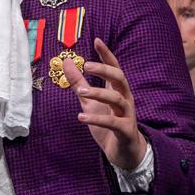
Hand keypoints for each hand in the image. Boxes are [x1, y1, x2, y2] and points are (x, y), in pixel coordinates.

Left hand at [62, 37, 146, 171]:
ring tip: (82, 91)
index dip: (106, 54)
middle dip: (104, 70)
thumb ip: (79, 83)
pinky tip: (81, 117)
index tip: (97, 40)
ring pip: (117, 99)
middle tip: (87, 66)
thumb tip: (67, 63)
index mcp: (117, 90)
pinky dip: (97, 119)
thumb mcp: (90, 103)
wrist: (123, 153)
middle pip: (119, 78)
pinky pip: (113, 122)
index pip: (114, 68)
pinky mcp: (125, 130)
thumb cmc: (108, 125)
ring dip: (99, 93)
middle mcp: (125, 99)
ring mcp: (127, 114)